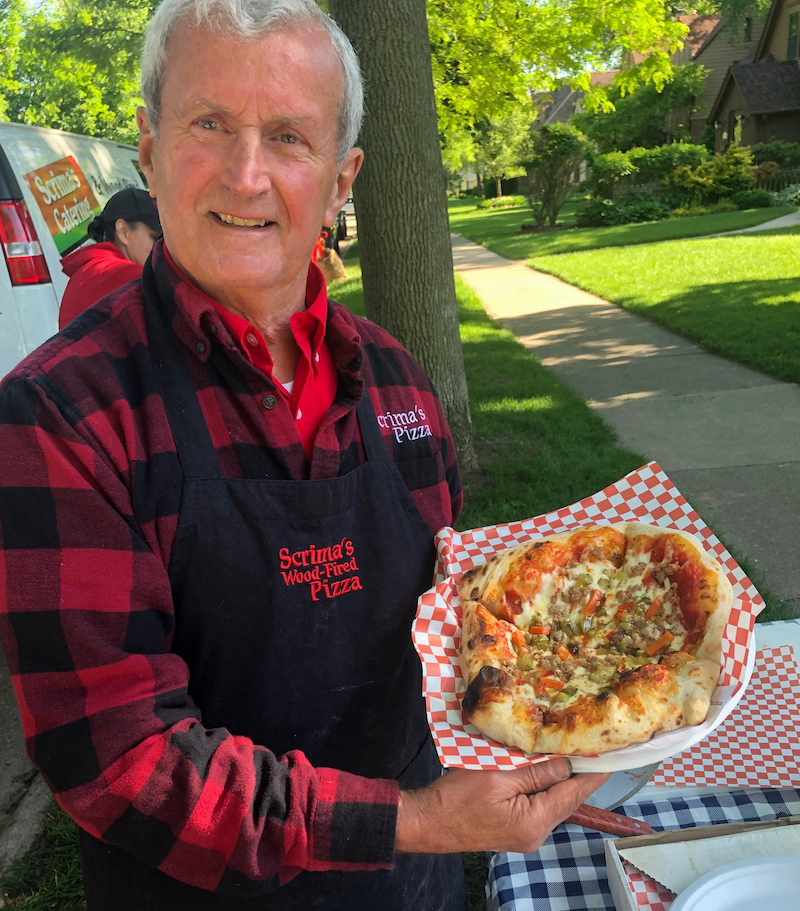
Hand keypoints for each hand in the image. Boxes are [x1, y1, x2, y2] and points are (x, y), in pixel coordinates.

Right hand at [395, 758, 608, 854]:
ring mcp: (524, 833)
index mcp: (534, 822)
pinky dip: (543, 785)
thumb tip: (566, 764)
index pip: (573, 794)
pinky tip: (544, 767)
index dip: (592, 773)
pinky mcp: (513, 828)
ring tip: (572, 750)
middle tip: (593, 745)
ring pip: (552, 801)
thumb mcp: (497, 777)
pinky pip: (537, 804)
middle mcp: (535, 833)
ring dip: (561, 778)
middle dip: (579, 773)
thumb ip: (534, 772)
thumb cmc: (456, 799)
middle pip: (566, 800)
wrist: (426, 822)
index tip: (611, 754)